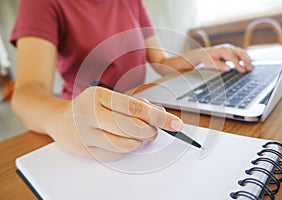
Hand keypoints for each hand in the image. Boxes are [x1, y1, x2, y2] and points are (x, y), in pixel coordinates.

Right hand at [45, 87, 182, 161]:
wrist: (59, 119)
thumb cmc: (90, 106)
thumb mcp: (110, 97)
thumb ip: (135, 104)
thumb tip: (159, 114)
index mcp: (99, 95)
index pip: (136, 108)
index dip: (159, 117)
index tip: (175, 124)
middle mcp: (90, 113)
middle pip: (133, 128)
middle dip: (150, 131)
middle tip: (153, 131)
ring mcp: (86, 134)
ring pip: (126, 145)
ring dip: (138, 142)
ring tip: (137, 136)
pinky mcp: (85, 150)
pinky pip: (115, 155)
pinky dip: (125, 150)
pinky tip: (120, 141)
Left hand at [205, 44, 251, 72]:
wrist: (204, 54)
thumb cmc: (207, 59)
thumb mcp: (211, 64)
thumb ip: (219, 66)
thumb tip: (229, 69)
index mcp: (223, 50)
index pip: (233, 58)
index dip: (238, 65)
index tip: (242, 71)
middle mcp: (228, 48)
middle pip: (240, 53)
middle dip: (246, 62)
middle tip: (249, 70)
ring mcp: (231, 48)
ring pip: (242, 52)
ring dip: (247, 60)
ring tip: (250, 68)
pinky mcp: (232, 50)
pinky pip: (241, 53)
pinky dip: (245, 58)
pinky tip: (247, 65)